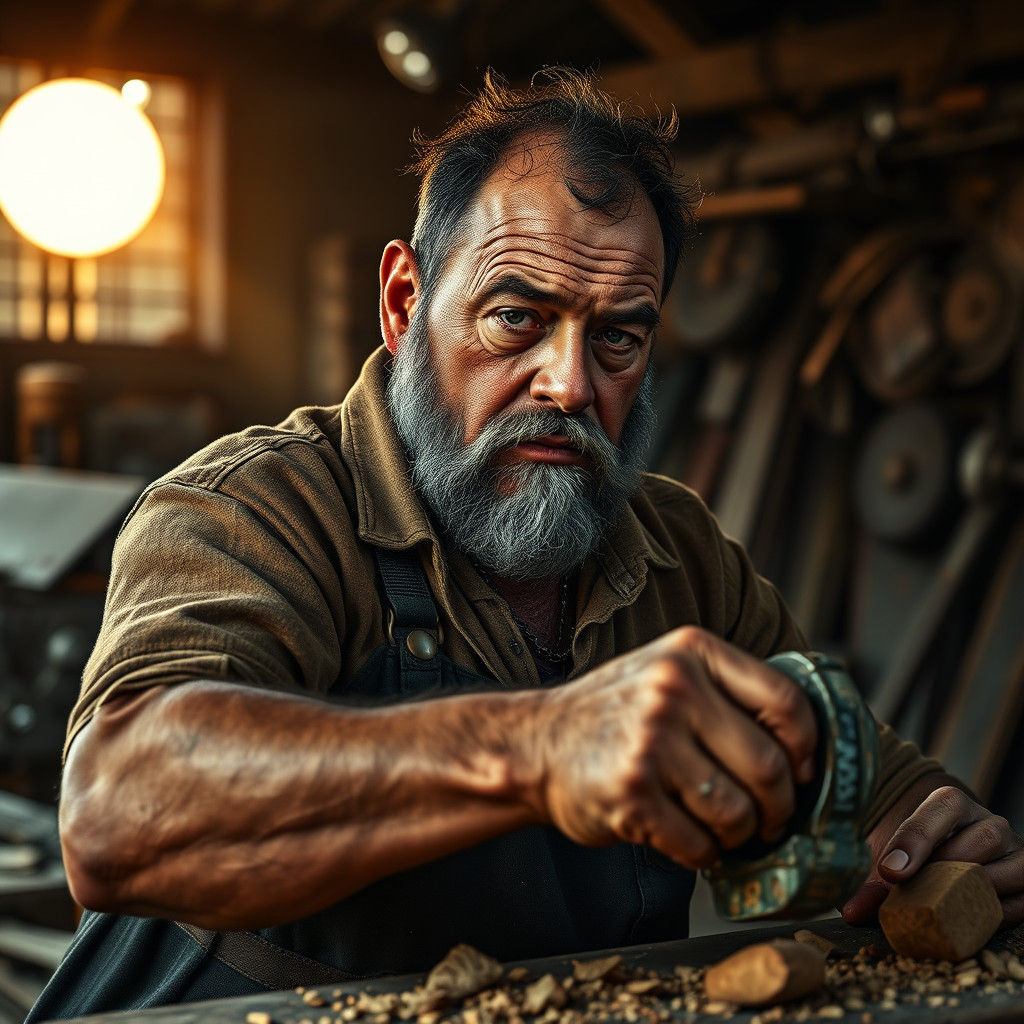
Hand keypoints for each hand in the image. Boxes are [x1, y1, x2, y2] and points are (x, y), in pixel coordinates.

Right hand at [532, 626, 817, 869]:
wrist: (536, 745)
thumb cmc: (615, 715)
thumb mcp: (668, 673)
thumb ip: (726, 692)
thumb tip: (806, 748)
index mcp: (691, 652)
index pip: (785, 701)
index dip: (807, 747)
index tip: (803, 771)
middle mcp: (672, 688)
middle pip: (768, 765)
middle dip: (779, 806)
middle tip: (771, 818)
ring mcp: (650, 740)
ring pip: (737, 811)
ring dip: (741, 835)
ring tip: (725, 830)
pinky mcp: (632, 793)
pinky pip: (698, 843)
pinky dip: (705, 854)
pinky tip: (691, 841)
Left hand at [842, 782, 1023, 924]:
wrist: (949, 861)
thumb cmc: (917, 858)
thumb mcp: (895, 861)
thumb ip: (875, 885)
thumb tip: (852, 912)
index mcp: (953, 804)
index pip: (943, 808)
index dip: (916, 839)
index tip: (890, 872)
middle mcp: (989, 823)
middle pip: (981, 837)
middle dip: (946, 869)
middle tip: (917, 892)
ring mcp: (1015, 852)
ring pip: (1008, 868)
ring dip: (973, 892)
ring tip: (941, 907)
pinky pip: (1020, 903)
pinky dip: (993, 916)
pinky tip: (965, 921)